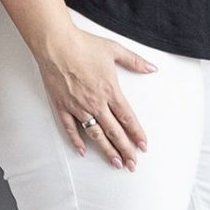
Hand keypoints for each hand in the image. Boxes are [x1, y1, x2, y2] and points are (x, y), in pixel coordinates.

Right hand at [36, 27, 156, 169]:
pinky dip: (77, 141)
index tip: (143, 146)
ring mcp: (78, 107)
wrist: (56, 44)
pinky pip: (70, 128)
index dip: (137, 134)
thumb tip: (152, 68)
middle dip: (125, 149)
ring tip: (116, 163)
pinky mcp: (62, 106)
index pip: (127, 118)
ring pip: (95, 134)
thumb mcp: (114, 49)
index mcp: (110, 91)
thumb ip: (135, 61)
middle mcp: (96, 103)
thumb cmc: (84, 45)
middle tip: (133, 164)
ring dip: (107, 150)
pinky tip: (83, 151)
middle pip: (114, 131)